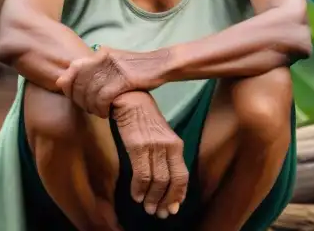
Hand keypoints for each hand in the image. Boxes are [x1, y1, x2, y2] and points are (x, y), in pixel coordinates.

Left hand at [56, 47, 167, 117]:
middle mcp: (103, 58)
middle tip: (88, 109)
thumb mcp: (113, 62)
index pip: (73, 68)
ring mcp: (112, 68)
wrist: (160, 64)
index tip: (72, 97)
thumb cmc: (135, 67)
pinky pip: (103, 98)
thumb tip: (70, 78)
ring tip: (99, 112)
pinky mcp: (122, 79)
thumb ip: (95, 69)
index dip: (68, 85)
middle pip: (80, 83)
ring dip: (92, 107)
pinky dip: (102, 108)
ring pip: (90, 92)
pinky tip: (107, 113)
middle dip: (80, 100)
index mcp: (100, 53)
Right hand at [111, 92, 187, 218]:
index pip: (183, 176)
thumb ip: (165, 156)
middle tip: (158, 214)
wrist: (130, 99)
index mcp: (177, 144)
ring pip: (157, 181)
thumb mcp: (161, 136)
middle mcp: (169, 146)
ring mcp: (154, 146)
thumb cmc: (144, 119)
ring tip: (147, 208)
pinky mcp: (137, 146)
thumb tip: (166, 182)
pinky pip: (141, 175)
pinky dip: (139, 189)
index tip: (173, 209)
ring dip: (151, 199)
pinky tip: (136, 196)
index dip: (178, 195)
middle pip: (172, 182)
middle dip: (165, 201)